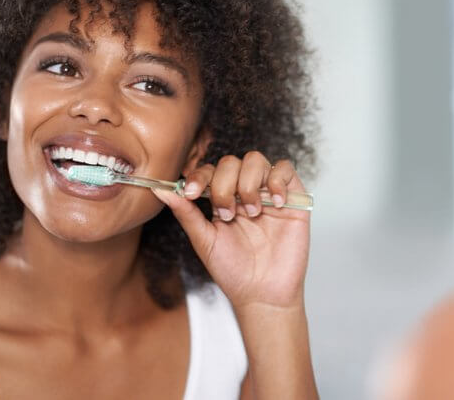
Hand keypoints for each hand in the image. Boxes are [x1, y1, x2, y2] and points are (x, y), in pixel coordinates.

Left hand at [151, 152, 310, 309]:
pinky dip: (277, 181)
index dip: (200, 176)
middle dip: (224, 185)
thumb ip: (186, 213)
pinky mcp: (293, 197)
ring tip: (251, 212)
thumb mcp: (204, 240)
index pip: (210, 171)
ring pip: (256, 160)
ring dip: (248, 183)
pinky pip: (285, 169)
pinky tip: (274, 204)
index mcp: (222, 198)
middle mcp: (244, 191)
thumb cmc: (233, 270)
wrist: (262, 294)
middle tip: (227, 214)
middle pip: (231, 161)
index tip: (192, 194)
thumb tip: (160, 190)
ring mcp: (268, 193)